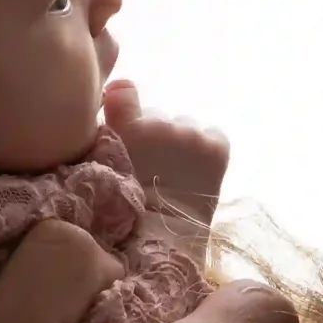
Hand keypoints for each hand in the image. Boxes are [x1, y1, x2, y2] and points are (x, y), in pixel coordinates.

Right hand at [103, 77, 228, 231]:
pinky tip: (197, 169)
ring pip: (185, 127)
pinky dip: (207, 147)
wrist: (163, 235)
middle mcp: (160, 123)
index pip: (124, 91)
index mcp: (127, 127)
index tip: (123, 111)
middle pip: (157, 117)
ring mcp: (192, 133)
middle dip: (156, 136)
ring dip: (181, 143)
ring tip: (176, 173)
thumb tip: (119, 87)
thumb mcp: (105, 164)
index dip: (124, 102)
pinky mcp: (217, 145)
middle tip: (153, 166)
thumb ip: (110, 129)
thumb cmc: (125, 206)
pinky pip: (212, 135)